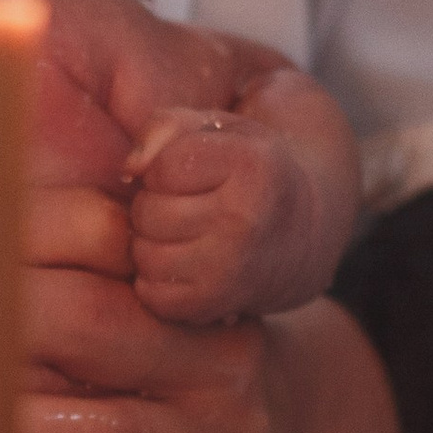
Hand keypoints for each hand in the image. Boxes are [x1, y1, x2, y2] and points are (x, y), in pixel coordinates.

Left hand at [126, 111, 329, 323]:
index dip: (165, 168)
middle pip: (148, 212)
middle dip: (156, 205)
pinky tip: (188, 265)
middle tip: (191, 206)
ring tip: (189, 234)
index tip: (196, 174)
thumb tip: (130, 169)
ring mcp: (231, 270)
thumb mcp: (217, 130)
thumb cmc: (247, 172)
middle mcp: (246, 222)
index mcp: (252, 168)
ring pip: (143, 255)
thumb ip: (165, 127)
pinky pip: (151, 294)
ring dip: (153, 244)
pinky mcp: (215, 305)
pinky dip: (158, 281)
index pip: (161, 168)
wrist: (303, 235)